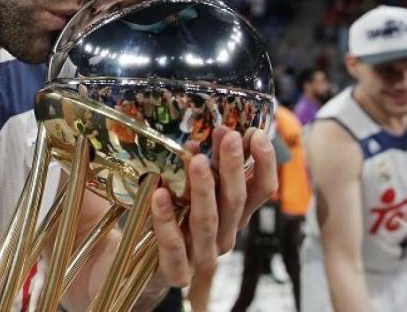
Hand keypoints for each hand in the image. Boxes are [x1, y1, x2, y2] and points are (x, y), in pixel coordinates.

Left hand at [149, 125, 277, 285]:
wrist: (142, 268)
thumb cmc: (172, 222)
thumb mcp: (190, 193)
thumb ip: (200, 170)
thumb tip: (197, 138)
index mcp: (234, 215)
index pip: (261, 190)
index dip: (264, 163)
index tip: (256, 134)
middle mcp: (225, 236)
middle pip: (235, 201)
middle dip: (233, 166)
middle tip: (228, 136)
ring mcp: (203, 256)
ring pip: (208, 221)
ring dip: (204, 189)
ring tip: (198, 160)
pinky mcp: (177, 272)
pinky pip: (173, 246)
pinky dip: (166, 220)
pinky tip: (159, 195)